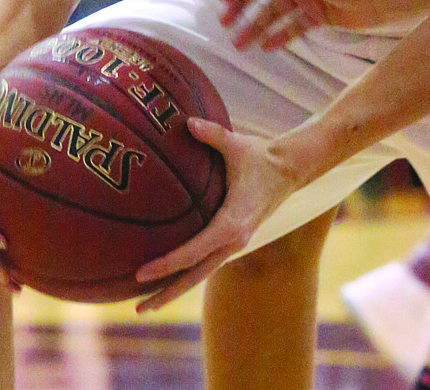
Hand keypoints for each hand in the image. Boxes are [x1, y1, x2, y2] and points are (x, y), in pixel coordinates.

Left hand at [132, 120, 302, 309]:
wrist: (290, 170)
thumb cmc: (261, 156)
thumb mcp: (237, 144)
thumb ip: (212, 134)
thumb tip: (186, 122)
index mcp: (232, 223)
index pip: (194, 251)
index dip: (167, 264)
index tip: (141, 273)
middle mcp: (233, 240)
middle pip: (195, 276)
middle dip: (167, 293)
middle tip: (139, 308)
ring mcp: (234, 244)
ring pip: (200, 274)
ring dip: (175, 289)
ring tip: (147, 304)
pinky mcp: (233, 241)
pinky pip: (206, 263)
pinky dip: (187, 272)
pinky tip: (168, 277)